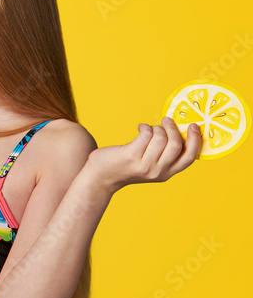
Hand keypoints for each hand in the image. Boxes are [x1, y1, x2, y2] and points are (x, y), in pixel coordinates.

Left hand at [85, 117, 201, 193]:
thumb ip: (164, 156)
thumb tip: (177, 131)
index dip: (195, 140)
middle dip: (172, 129)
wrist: (101, 176)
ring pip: (161, 138)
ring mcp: (145, 165)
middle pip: (176, 144)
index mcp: (166, 173)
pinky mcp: (132, 155)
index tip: (194, 126)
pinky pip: (146, 134)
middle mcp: (158, 171)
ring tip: (148, 128)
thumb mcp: (150, 166)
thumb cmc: (125, 166)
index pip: (189, 158)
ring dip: (156, 128)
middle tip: (166, 120)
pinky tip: (140, 128)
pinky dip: (144, 127)